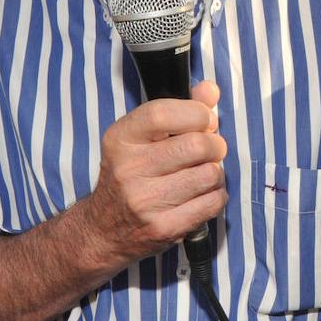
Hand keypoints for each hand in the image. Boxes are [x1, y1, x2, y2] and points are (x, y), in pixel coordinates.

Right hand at [85, 81, 227, 263]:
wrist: (103, 230)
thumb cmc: (130, 175)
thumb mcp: (141, 138)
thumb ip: (179, 110)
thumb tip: (211, 90)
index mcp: (120, 139)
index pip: (163, 114)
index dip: (196, 113)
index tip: (205, 120)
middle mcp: (128, 169)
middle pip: (196, 145)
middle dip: (215, 144)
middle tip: (211, 148)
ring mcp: (145, 201)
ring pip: (210, 174)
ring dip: (216, 172)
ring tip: (203, 172)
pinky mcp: (163, 228)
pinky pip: (213, 202)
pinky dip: (217, 195)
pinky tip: (202, 194)